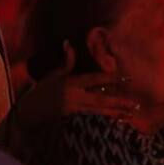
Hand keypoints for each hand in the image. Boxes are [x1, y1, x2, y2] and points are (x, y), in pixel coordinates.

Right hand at [16, 41, 139, 131]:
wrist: (27, 113)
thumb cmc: (41, 92)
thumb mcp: (53, 75)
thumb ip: (66, 62)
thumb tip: (69, 43)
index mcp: (70, 84)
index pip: (93, 79)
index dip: (109, 78)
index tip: (124, 78)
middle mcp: (74, 97)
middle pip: (101, 99)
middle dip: (119, 102)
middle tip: (135, 104)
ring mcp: (75, 110)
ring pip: (100, 111)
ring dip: (117, 112)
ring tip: (132, 113)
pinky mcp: (74, 119)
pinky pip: (95, 118)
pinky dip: (107, 118)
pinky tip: (119, 120)